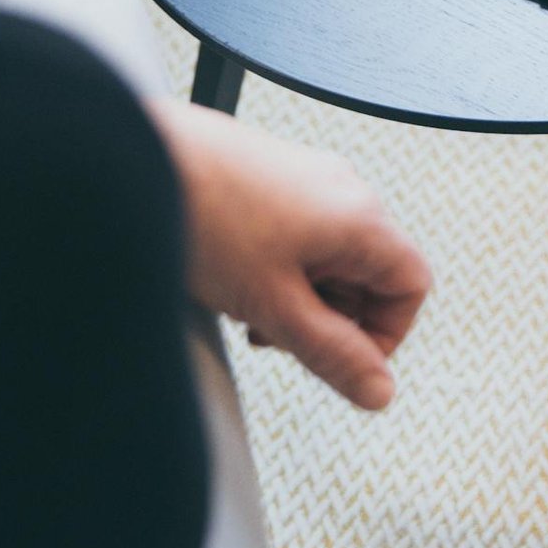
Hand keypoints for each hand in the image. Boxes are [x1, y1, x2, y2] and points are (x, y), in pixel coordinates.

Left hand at [155, 101, 431, 411]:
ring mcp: (306, 176)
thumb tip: (379, 392)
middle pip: (369, 271)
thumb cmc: (204, 218)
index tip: (339, 359)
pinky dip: (276, 266)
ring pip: (329, 254)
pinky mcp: (271, 172)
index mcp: (359, 216)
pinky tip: (232, 278)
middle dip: (332, 317)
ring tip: (249, 309)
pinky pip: (297, 231)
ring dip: (301, 295)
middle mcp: (342, 188)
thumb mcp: (273, 305)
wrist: (136, 155)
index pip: (411, 285)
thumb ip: (331, 353)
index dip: (384, 335)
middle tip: (280, 337)